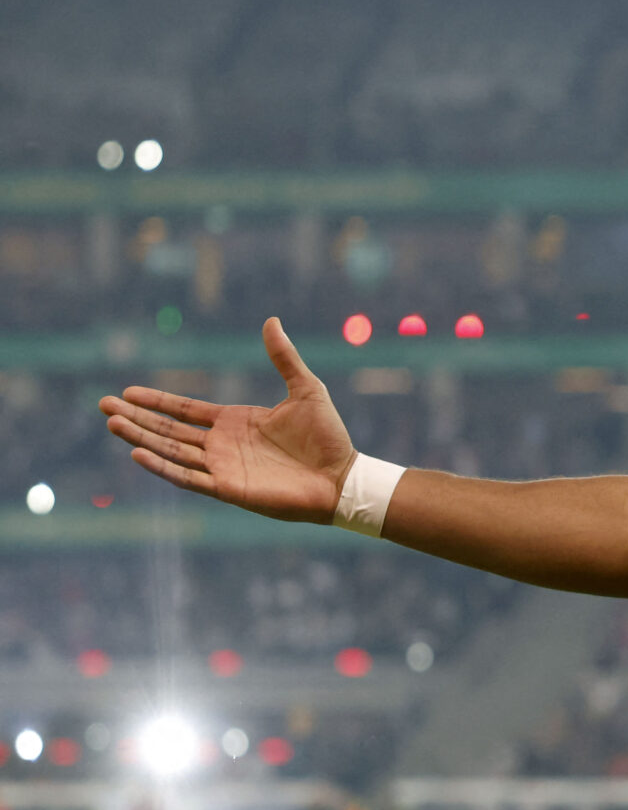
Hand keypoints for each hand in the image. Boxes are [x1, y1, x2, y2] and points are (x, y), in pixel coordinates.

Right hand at [97, 318, 356, 523]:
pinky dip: (162, 467)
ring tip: (112, 423)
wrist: (343, 478)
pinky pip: (188, 478)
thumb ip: (283, 357)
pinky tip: (138, 453)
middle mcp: (222, 445)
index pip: (184, 410)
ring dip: (140, 438)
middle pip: (168, 430)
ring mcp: (222, 468)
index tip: (126, 392)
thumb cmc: (328, 437)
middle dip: (136, 418)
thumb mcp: (305, 389)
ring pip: (171, 451)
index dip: (156, 401)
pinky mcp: (228, 489)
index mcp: (234, 421)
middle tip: (102, 406)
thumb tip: (272, 321)